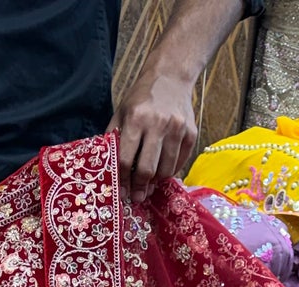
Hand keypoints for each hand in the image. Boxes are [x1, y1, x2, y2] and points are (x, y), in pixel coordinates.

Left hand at [113, 54, 199, 202]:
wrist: (171, 77)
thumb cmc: (142, 98)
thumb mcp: (121, 112)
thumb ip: (113, 138)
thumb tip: (107, 169)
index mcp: (136, 118)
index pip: (125, 159)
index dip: (122, 180)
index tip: (121, 192)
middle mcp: (158, 124)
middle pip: (146, 169)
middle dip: (140, 188)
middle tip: (137, 197)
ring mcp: (177, 129)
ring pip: (165, 170)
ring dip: (156, 182)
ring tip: (149, 184)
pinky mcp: (191, 133)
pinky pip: (179, 163)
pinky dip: (170, 171)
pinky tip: (162, 170)